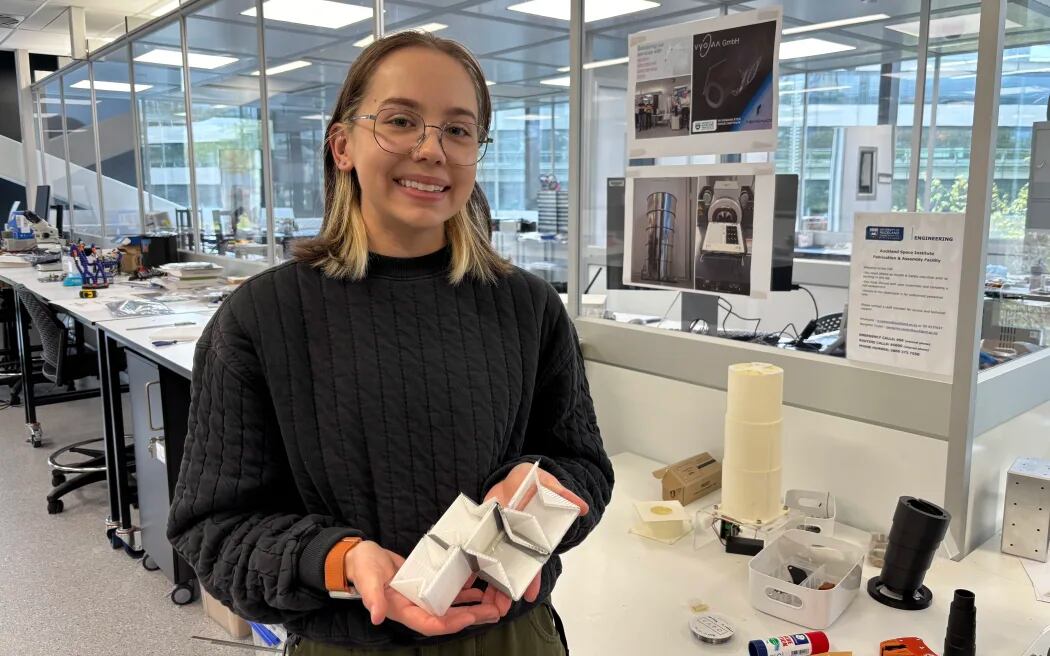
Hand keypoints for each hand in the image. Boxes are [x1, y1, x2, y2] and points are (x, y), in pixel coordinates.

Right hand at [345, 541, 500, 635]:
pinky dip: (462, 592)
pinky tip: (478, 589)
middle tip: (493, 613)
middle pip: (447, 618)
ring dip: (471, 606)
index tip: (469, 617)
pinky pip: (447, 592)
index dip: (450, 623)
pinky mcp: (425, 586)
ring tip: (492, 604)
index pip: (430, 624)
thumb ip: (373, 597)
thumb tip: (376, 616)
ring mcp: (421, 597)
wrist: (361, 558)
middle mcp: (415, 607)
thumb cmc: (363, 568)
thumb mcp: (368, 580)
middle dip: (470, 617)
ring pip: (450, 606)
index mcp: (402, 610)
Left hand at [480, 463, 589, 614]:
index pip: (534, 562)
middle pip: (511, 570)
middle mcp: (516, 543)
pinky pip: (476, 551)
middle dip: (506, 590)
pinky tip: (465, 580)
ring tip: (483, 603)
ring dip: (489, 584)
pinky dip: (472, 565)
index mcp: (533, 538)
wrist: (512, 477)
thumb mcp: (550, 487)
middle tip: (501, 608)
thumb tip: (582, 507)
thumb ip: (564, 496)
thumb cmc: (534, 484)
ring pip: (493, 566)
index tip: (530, 596)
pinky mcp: (483, 533)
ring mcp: (498, 539)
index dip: (532, 579)